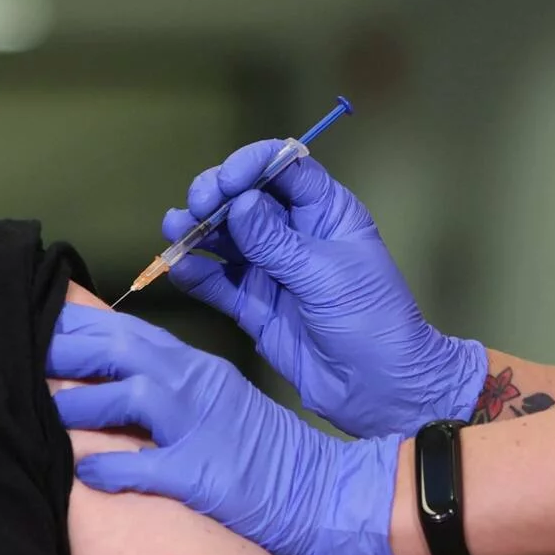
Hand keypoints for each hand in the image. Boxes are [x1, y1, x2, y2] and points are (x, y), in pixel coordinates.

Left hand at [49, 304, 400, 554]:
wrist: (325, 492)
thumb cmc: (263, 453)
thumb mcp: (218, 401)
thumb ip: (170, 385)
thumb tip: (115, 380)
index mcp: (196, 367)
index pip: (129, 331)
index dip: (78, 324)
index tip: (37, 318)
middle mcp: (196, 385)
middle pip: (122, 350)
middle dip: (68, 349)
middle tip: (23, 350)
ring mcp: (202, 427)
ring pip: (131, 396)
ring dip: (82, 404)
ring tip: (48, 415)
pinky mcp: (206, 474)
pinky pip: (148, 467)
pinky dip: (112, 469)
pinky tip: (85, 476)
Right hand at [163, 142, 486, 436]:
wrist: (379, 389)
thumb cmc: (372, 321)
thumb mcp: (326, 275)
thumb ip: (276, 242)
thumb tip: (238, 203)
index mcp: (325, 211)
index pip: (284, 168)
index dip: (253, 165)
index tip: (228, 181)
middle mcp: (294, 233)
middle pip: (246, 197)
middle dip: (216, 195)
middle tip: (197, 206)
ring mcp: (271, 269)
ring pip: (225, 238)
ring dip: (198, 231)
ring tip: (175, 229)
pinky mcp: (254, 305)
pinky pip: (218, 282)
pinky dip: (198, 274)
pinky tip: (181, 269)